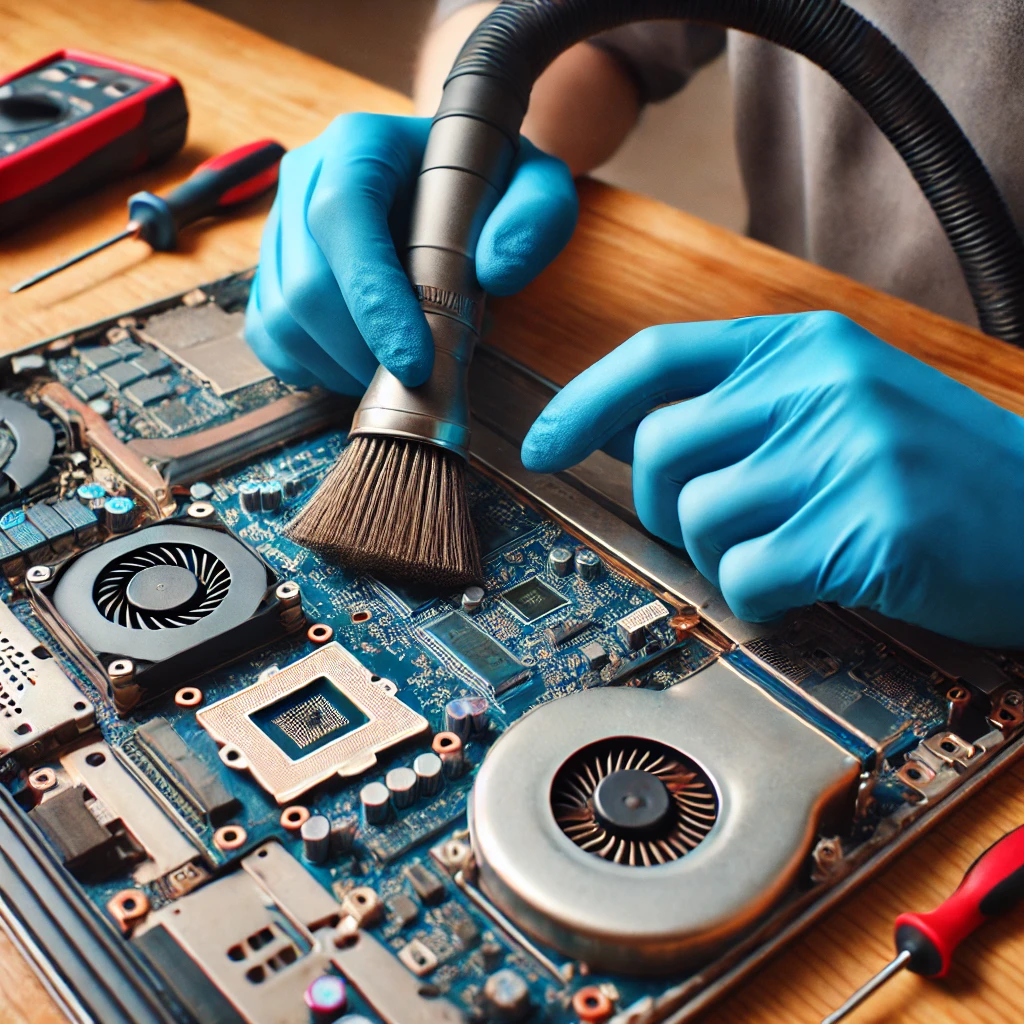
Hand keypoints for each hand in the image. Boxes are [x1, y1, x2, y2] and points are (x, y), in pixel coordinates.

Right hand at [244, 113, 576, 393]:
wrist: (448, 184)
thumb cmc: (488, 187)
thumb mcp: (536, 184)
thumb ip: (536, 215)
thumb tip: (496, 271)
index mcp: (359, 145)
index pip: (344, 220)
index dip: (373, 302)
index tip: (415, 363)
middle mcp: (304, 179)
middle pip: (306, 286)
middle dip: (363, 350)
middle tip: (419, 378)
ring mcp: (277, 228)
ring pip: (283, 319)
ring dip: (341, 366)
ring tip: (398, 368)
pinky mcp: (268, 272)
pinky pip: (269, 337)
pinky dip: (313, 368)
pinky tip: (360, 366)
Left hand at [522, 312, 1023, 646]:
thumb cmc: (944, 468)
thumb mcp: (847, 398)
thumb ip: (749, 404)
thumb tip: (635, 436)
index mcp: (808, 344)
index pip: (657, 357)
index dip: (583, 401)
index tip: (542, 440)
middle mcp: (821, 385)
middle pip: (659, 450)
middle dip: (663, 507)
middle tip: (711, 530)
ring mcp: (847, 453)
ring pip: (699, 519)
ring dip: (720, 556)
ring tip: (782, 556)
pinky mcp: (868, 529)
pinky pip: (750, 577)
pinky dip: (762, 598)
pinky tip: (809, 587)